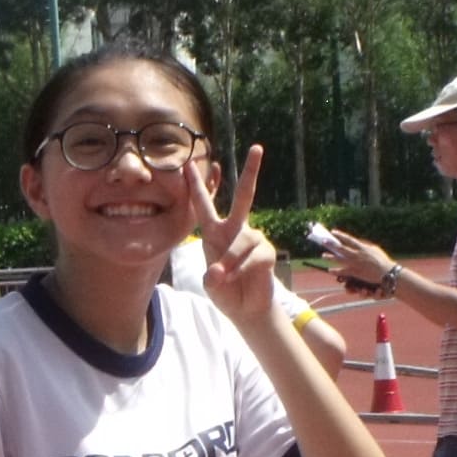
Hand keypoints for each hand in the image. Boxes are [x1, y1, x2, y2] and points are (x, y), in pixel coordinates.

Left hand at [195, 145, 280, 320]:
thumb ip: (211, 276)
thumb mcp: (210, 282)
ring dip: (228, 263)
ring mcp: (254, 238)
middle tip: (257, 148)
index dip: (197, 185)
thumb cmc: (225, 291)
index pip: (204, 204)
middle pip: (244, 196)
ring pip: (239, 242)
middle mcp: (236, 229)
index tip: (190, 163)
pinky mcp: (267, 252)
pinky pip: (252, 258)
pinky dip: (240, 271)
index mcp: (215, 232)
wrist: (246, 309)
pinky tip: (238, 279)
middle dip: (251, 172)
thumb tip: (220, 271)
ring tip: (223, 278)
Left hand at [322, 227, 391, 288]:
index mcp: (362, 247)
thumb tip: (359, 242)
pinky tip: (330, 270)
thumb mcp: (374, 249)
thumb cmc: (382, 260)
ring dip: (331, 257)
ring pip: (339, 260)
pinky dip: (336, 271)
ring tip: (323, 255)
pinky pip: (343, 272)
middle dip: (331, 244)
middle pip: (341, 248)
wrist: (386, 272)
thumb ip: (365, 246)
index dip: (340, 235)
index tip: (333, 232)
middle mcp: (357, 255)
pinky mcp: (355, 272)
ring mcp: (355, 264)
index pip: (349, 239)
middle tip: (324, 241)